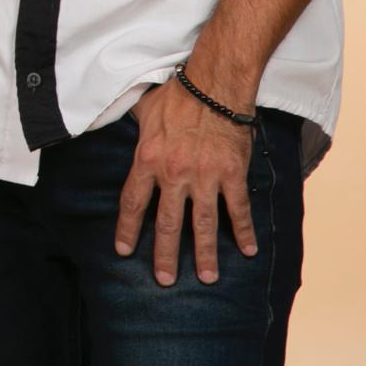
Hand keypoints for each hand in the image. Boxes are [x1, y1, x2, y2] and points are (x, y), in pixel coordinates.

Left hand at [115, 76, 258, 285]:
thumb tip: (116, 123)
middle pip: (167, 223)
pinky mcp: (231, 175)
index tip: (124, 251)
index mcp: (147, 160)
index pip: (132, 202)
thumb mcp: (143, 110)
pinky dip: (243, 231)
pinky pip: (238, 209)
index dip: (128, 229)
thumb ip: (134, 128)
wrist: (214, 86)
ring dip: (205, 253)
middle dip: (166, 255)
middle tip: (165, 280)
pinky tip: (248, 250)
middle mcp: (174, 174)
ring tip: (207, 278)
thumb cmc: (177, 94)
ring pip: (203, 224)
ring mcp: (204, 177)